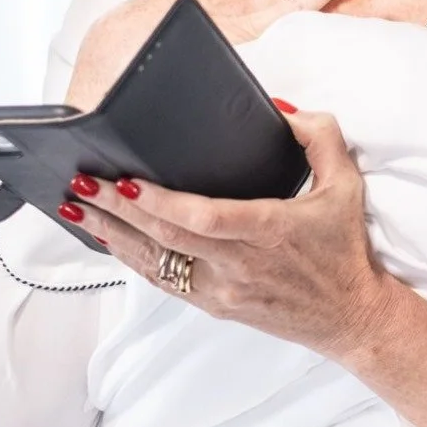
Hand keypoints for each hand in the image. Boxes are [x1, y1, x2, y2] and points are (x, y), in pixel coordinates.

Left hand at [61, 102, 394, 360]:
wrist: (349, 315)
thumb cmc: (344, 247)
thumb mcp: (347, 182)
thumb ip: (319, 137)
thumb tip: (280, 111)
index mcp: (271, 230)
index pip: (205, 217)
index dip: (160, 202)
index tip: (127, 181)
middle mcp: (241, 265)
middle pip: (166, 237)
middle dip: (117, 209)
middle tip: (83, 183)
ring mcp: (223, 290)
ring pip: (155, 263)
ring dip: (112, 236)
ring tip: (77, 208)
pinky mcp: (214, 305)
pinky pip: (163, 280)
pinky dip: (131, 258)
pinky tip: (108, 239)